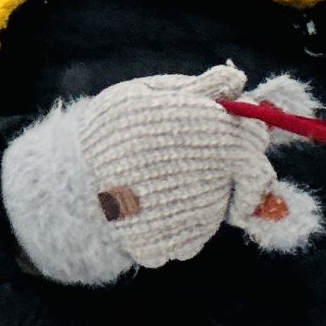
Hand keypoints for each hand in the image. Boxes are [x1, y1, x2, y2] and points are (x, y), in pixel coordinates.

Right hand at [2, 64, 276, 283]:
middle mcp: (213, 179)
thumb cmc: (109, 130)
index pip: (256, 137)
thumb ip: (197, 89)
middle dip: (236, 169)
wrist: (69, 182)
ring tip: (160, 182)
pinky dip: (178, 226)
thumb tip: (237, 81)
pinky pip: (193, 237)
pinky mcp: (177, 244)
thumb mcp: (148, 96)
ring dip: (203, 196)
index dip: (247, 133)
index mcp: (212, 136)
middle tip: (198, 161)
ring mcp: (196, 217)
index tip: (232, 133)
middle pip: (252, 178)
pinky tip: (152, 207)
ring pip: (221, 206)